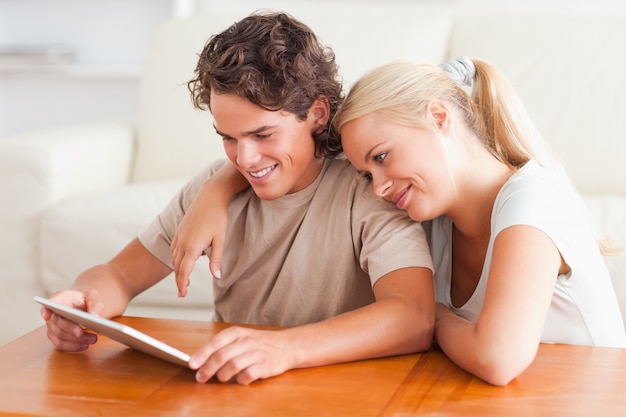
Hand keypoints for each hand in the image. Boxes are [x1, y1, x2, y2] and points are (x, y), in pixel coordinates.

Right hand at [41, 289, 103, 351]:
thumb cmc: (85, 300)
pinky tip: (85, 346)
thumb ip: (95, 303)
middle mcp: (53, 313)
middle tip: (81, 332)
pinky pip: (60, 344)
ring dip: (75, 340)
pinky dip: (73, 347)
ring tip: (92, 339)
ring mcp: (53, 326)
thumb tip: (95, 316)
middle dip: (69, 328)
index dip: (45, 310)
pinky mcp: (56, 336)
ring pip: (59, 335)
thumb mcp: (93, 296)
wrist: (84, 306)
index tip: (46, 315)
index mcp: (61, 299)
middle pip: (56, 322)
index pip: (49, 303)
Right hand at [171, 181, 227, 296]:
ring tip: (183, 279)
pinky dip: (176, 258)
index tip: (182, 295)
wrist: (210, 196)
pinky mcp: (179, 230)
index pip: (184, 271)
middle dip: (179, 280)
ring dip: (177, 270)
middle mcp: (182, 242)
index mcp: (192, 247)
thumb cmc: (218, 217)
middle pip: (177, 267)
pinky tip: (181, 261)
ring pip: (174, 258)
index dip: (182, 284)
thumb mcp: (220, 240)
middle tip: (182, 292)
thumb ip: (217, 259)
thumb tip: (217, 276)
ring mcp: (179, 235)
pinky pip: (174, 248)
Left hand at [189, 326, 294, 384]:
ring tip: (220, 379)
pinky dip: (240, 380)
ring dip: (222, 376)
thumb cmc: (260, 343)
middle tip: (201, 378)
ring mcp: (257, 353)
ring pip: (233, 365)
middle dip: (208, 369)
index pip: (216, 342)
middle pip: (222, 356)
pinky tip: (239, 380)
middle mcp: (247, 341)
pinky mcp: (266, 365)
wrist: (288, 345)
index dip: (202, 354)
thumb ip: (224, 346)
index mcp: (238, 332)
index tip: (192, 364)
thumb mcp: (242, 337)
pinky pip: (248, 375)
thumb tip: (201, 360)